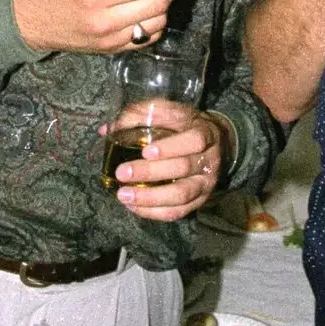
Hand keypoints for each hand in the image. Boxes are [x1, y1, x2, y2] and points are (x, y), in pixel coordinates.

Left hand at [112, 111, 229, 221]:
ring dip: (150, 197)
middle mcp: (209, 160)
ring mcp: (205, 183)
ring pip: (181, 195)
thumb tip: (107, 129)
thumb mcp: (171, 113)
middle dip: (150, 172)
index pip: (194, 140)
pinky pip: (177, 212)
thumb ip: (142, 115)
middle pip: (183, 168)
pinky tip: (134, 206)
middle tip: (121, 172)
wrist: (217, 145)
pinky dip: (154, 212)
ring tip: (123, 195)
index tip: (146, 151)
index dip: (171, 147)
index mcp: (205, 133)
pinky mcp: (199, 201)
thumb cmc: (186, 127)